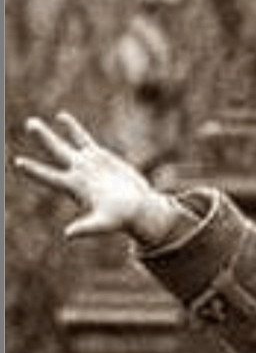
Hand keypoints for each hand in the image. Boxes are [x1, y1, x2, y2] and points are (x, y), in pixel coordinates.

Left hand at [13, 113, 182, 244]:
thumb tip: (68, 235)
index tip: (19, 163)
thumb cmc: (122, 218)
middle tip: (30, 124)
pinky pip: (83, 139)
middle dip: (44, 138)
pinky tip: (61, 117)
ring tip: (31, 123)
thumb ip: (86, 228)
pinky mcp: (100, 158)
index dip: (35, 170)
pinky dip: (72, 128)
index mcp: (75, 188)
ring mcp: (87, 164)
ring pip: (65, 144)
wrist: (139, 209)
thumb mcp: (103, 223)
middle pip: (56, 152)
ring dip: (49, 134)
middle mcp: (78, 173)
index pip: (50, 176)